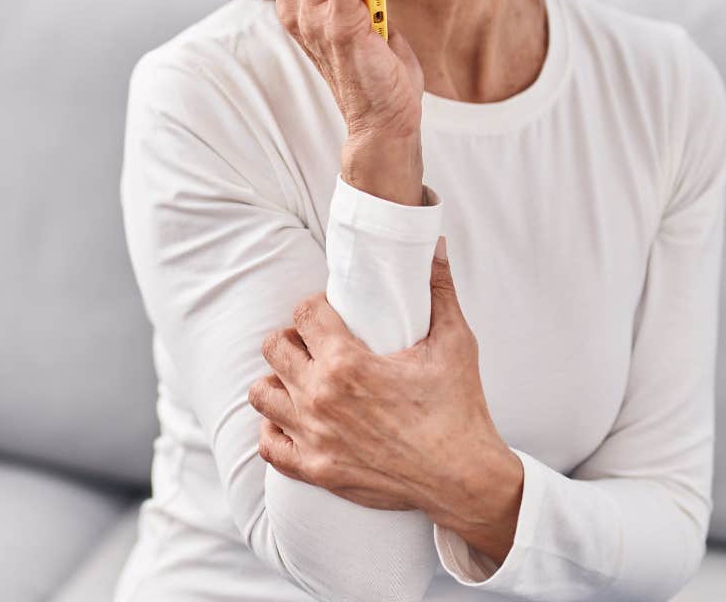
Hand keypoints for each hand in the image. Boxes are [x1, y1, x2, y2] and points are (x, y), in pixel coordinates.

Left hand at [248, 235, 519, 535]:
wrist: (464, 479)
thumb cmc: (460, 409)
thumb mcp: (455, 343)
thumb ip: (439, 289)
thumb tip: (435, 245)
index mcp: (348, 363)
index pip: (304, 313)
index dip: (317, 308)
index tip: (332, 315)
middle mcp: (320, 398)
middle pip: (274, 347)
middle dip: (293, 339)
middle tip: (318, 345)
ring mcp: (314, 437)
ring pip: (261, 394)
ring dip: (278, 381)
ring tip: (304, 380)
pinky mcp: (316, 469)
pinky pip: (269, 445)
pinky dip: (276, 429)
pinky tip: (298, 419)